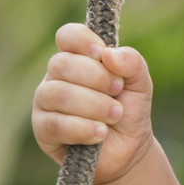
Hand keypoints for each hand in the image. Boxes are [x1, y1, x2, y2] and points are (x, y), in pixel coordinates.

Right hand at [32, 22, 155, 184]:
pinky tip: (101, 134)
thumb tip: (108, 54)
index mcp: (78, 57)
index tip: (102, 54)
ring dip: (94, 105)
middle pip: (62, 63)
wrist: (129, 149)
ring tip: (115, 115)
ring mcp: (46, 102)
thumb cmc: (130, 109)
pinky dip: (83, 128)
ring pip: (58, 94)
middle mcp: (57, 76)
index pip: (67, 35)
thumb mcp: (140, 83)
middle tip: (118, 91)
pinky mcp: (43, 130)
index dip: (83, 41)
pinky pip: (55, 124)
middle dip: (97, 78)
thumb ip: (131, 62)